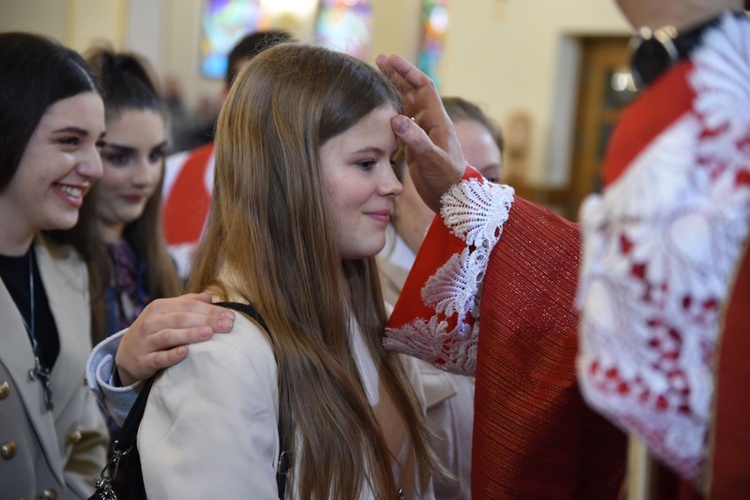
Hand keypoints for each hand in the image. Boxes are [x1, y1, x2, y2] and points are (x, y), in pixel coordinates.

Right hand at [115, 293, 234, 385]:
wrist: (126, 354)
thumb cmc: (154, 331)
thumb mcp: (166, 314)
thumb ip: (186, 303)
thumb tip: (209, 296)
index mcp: (159, 307)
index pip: (188, 306)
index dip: (210, 310)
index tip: (231, 315)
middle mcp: (151, 322)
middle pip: (182, 319)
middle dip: (207, 321)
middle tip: (228, 325)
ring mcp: (146, 341)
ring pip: (170, 336)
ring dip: (190, 334)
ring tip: (209, 333)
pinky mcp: (143, 361)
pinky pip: (158, 358)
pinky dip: (171, 355)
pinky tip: (185, 352)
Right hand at [376, 53, 465, 211]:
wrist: (453, 198)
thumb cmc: (447, 179)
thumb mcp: (431, 159)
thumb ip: (415, 140)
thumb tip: (397, 118)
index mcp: (437, 121)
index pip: (423, 87)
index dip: (408, 72)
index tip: (391, 59)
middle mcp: (430, 123)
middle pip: (413, 91)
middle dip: (397, 75)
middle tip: (379, 60)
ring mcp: (423, 134)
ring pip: (407, 105)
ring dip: (394, 90)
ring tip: (378, 77)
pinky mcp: (416, 146)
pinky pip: (403, 122)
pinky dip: (392, 111)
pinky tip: (381, 109)